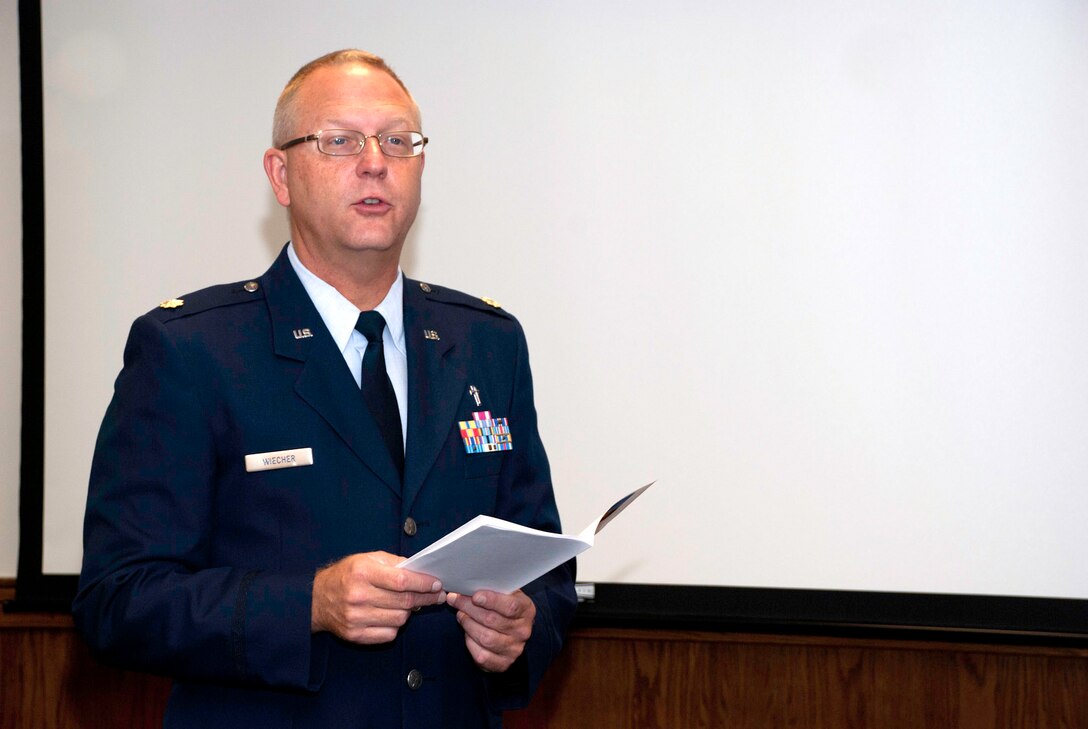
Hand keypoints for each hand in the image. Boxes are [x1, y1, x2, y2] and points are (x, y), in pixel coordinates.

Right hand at [311, 551, 444, 643]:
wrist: (317, 599)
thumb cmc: (346, 575)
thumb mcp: (367, 559)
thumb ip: (394, 563)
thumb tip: (420, 571)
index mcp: (362, 572)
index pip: (401, 580)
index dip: (423, 583)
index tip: (437, 584)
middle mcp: (358, 596)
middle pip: (403, 602)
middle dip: (425, 598)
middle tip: (437, 595)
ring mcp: (356, 618)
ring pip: (399, 619)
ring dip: (409, 612)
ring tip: (408, 604)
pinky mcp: (355, 635)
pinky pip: (389, 634)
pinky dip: (395, 625)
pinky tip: (392, 615)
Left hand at [447, 589, 535, 671]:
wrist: (513, 633)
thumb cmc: (505, 608)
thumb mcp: (506, 594)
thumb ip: (493, 588)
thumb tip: (467, 584)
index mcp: (526, 610)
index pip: (510, 606)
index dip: (491, 600)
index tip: (474, 595)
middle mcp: (523, 631)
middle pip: (492, 620)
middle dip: (470, 608)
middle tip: (455, 600)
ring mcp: (514, 649)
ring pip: (485, 638)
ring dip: (468, 624)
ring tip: (461, 615)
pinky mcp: (503, 663)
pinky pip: (482, 656)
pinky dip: (470, 643)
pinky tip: (467, 633)